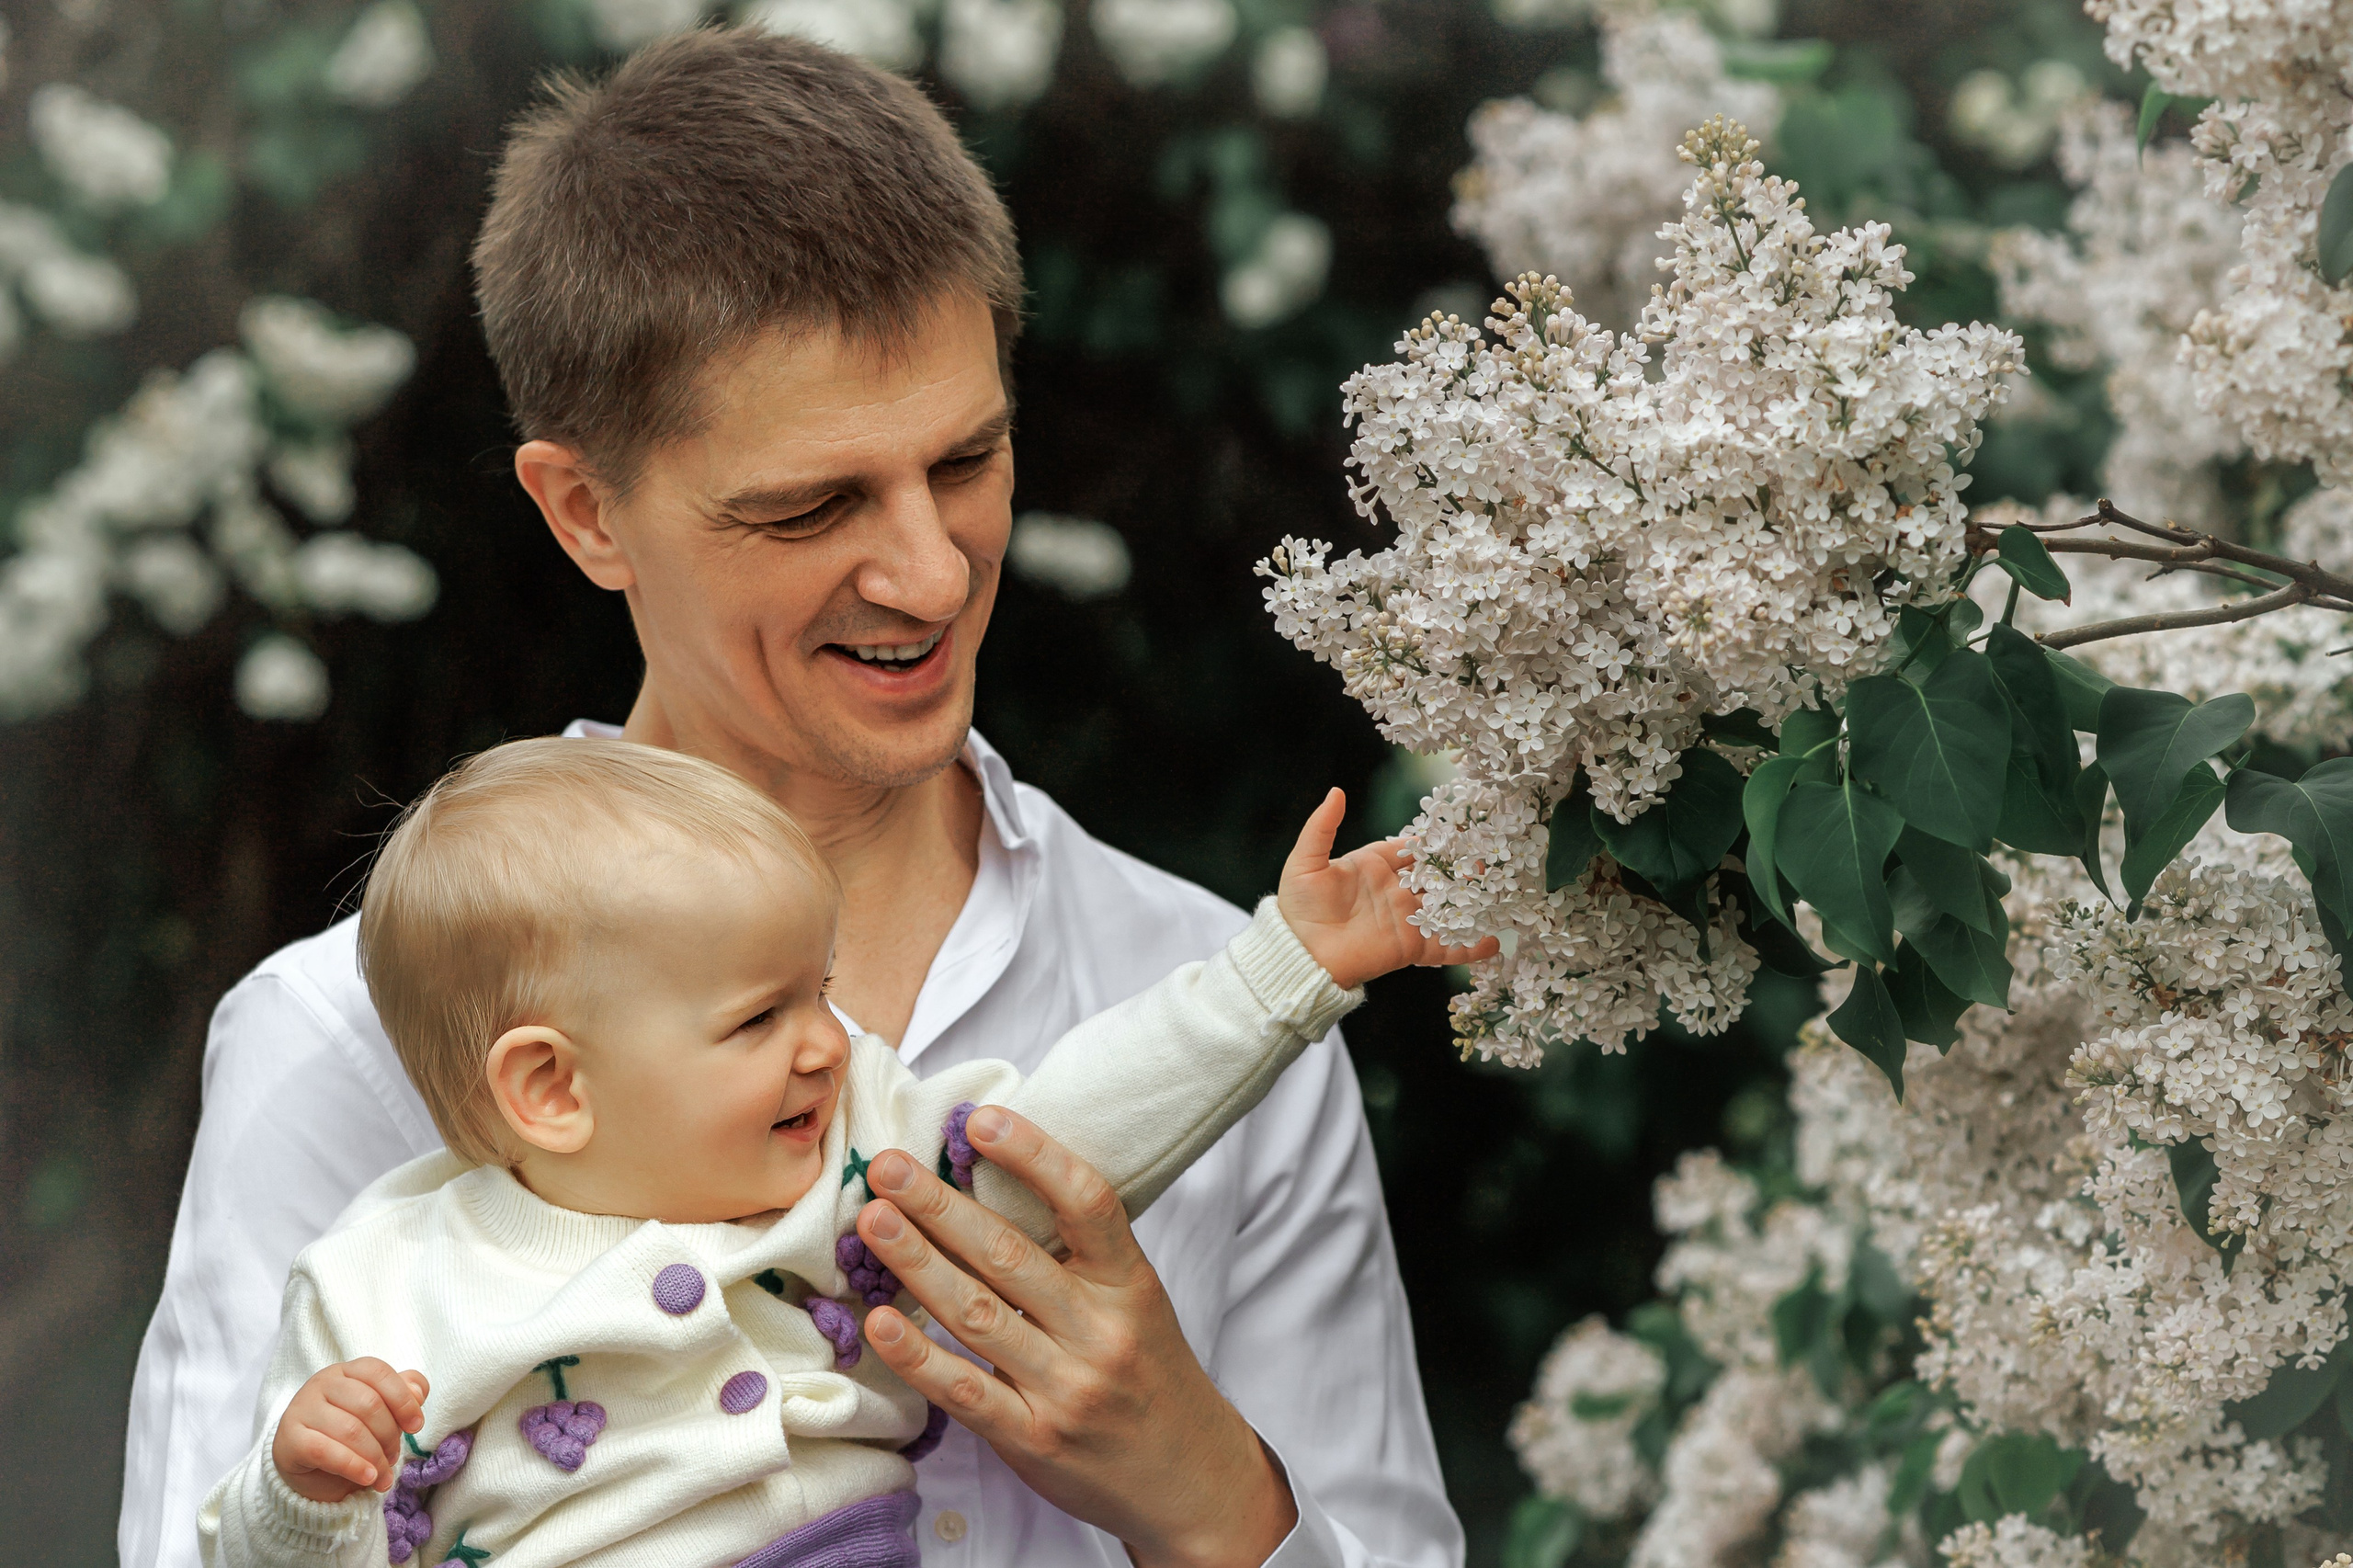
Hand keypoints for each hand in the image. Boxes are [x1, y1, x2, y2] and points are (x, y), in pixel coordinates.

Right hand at [271, 1359, 429, 1502]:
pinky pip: (325, 1452)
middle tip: (394, 1457)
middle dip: (390, 1435)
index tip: (416, 1426)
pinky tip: (368, 1478)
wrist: (308, 1468)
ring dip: (375, 1457)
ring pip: (350, 1429)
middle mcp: (321, 1384)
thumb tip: (419, 1393)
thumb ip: (403, 1395)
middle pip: (368, 1403)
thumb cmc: (349, 1433)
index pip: (379, 1373)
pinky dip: (353, 1466)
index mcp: (346, 1371)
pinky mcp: (289, 1440)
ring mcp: (302, 1409)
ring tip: (383, 1475)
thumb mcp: (380, 1412)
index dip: (403, 1400)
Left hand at [855, 1109, 1295, 1567]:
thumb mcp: (1137, 1300)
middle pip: (1011, 1256)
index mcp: (1131, 1284)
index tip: (979, 1119)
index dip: (1033, 1155)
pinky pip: (965, 1392)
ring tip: (873, 1221)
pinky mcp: (1032, 1440)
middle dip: (941, 1205)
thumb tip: (992, 1182)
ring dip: (917, 1263)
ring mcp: (1066, 1389)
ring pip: (979, 1315)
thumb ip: (1078, 1254)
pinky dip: (917, 1355)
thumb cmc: (1150, 1373)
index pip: (1087, 1203)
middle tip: (887, 1166)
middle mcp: (1100, 1332)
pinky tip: (879, 1321)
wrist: (1190, 1478)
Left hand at [1278, 787, 1499, 989]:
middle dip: (1462, 869)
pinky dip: (1470, 948)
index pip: (1411, 849)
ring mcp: (1405, 920)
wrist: (1299, 955)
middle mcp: (1395, 891)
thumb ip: (1323, 826)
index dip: (1434, 840)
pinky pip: (1445, 948)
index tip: (1460, 830)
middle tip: (1488, 860)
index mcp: (1374, 866)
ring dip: (1472, 903)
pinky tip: (1494, 944)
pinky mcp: (1410, 948)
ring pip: (1446, 908)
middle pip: (1436, 876)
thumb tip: (1336, 791)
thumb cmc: (1298, 907)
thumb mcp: (1307, 861)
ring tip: (1500, 895)